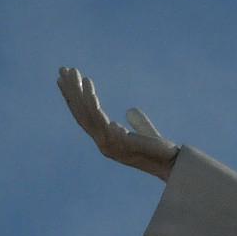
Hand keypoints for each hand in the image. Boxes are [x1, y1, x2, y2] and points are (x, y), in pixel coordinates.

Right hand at [57, 67, 178, 179]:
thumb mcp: (145, 133)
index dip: (74, 99)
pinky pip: (101, 120)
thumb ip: (138, 123)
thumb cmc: (161, 153)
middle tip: (63, 69)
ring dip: (80, 93)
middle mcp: (104, 143)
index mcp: (107, 140)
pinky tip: (90, 90)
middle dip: (71, 91)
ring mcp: (110, 144)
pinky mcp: (120, 143)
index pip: (85, 117)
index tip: (64, 80)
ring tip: (76, 74)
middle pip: (81, 113)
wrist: (173, 165)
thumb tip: (130, 110)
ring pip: (88, 115)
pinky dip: (94, 105)